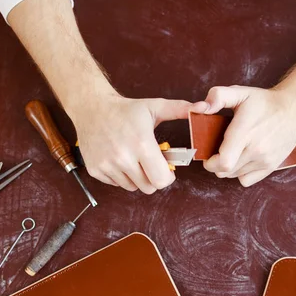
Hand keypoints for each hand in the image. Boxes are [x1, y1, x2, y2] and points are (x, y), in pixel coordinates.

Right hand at [71, 94, 190, 193]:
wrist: (92, 107)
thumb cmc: (126, 109)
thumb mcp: (155, 106)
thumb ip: (180, 109)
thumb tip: (203, 108)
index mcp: (141, 143)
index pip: (161, 180)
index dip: (168, 176)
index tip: (166, 167)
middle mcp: (123, 157)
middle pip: (148, 188)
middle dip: (154, 179)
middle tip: (150, 164)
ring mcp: (107, 165)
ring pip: (132, 188)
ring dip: (137, 178)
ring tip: (134, 160)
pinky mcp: (95, 170)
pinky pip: (117, 184)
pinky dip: (121, 177)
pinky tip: (120, 160)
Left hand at [192, 85, 295, 186]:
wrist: (294, 108)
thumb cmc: (264, 102)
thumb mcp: (240, 92)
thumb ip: (217, 96)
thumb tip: (199, 107)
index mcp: (245, 132)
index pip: (222, 162)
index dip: (210, 162)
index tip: (208, 153)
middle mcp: (256, 149)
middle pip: (224, 171)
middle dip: (215, 164)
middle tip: (217, 151)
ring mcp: (265, 160)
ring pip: (234, 176)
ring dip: (227, 167)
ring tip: (231, 151)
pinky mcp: (271, 166)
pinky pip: (246, 180)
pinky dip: (240, 173)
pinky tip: (242, 158)